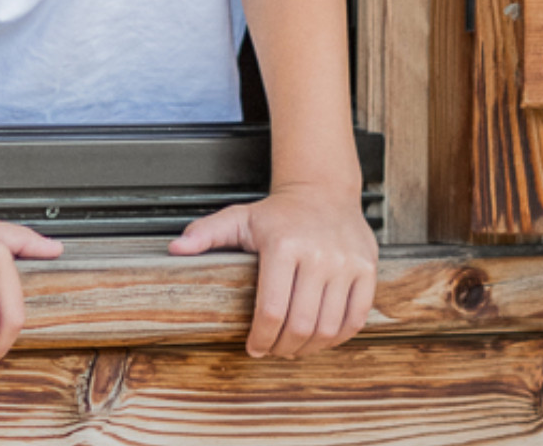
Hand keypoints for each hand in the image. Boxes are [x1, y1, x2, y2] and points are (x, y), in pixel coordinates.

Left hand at [169, 183, 377, 357]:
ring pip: (328, 327)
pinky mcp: (367, 270)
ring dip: (309, 348)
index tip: (253, 348)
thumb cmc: (277, 214)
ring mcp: (346, 263)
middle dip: (282, 348)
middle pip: (300, 325)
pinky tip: (320, 337)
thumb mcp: (238, 218)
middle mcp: (318, 254)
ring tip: (293, 347)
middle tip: (272, 350)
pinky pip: (355, 318)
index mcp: (283, 244)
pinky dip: (337, 337)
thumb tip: (175, 249)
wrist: (323, 191)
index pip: (271, 310)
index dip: (260, 338)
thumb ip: (206, 233)